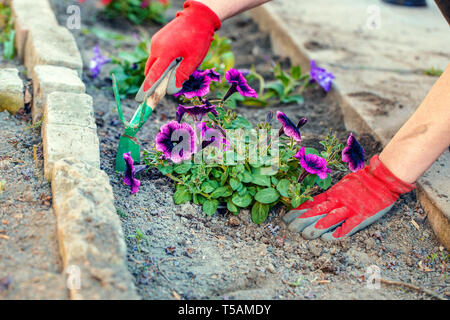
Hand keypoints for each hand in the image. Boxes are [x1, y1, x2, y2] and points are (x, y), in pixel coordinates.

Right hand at [143, 1, 220, 95]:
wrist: (198, 16)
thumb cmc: (198, 38)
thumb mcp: (193, 60)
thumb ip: (182, 75)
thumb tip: (172, 89)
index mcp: (165, 53)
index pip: (153, 75)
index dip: (148, 88)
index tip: (142, 99)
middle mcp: (156, 47)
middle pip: (150, 70)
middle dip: (153, 81)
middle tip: (158, 91)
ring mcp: (156, 41)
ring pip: (153, 62)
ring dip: (159, 71)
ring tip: (174, 72)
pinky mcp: (158, 38)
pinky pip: (156, 54)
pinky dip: (161, 62)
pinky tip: (175, 61)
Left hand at [284, 155, 415, 239]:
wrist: (383, 178)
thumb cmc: (363, 180)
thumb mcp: (343, 184)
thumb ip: (331, 194)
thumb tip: (315, 202)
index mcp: (333, 193)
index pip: (312, 203)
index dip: (298, 210)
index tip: (287, 217)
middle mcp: (338, 201)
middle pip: (316, 212)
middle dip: (302, 220)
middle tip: (290, 228)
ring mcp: (350, 208)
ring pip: (329, 219)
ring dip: (315, 228)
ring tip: (304, 235)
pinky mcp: (362, 216)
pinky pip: (348, 226)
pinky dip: (338, 233)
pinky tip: (327, 239)